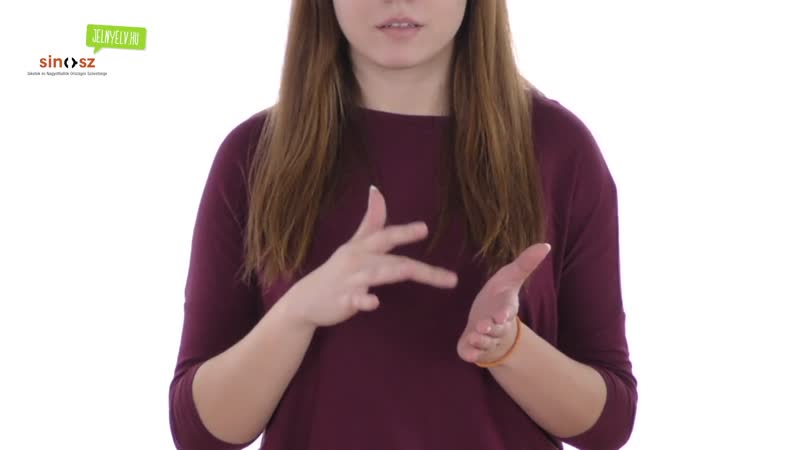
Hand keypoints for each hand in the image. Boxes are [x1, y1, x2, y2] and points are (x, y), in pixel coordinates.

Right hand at [283, 186, 458, 328]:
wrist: (306, 300)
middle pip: (393, 261)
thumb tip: (377, 190)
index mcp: (363, 247)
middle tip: (451, 278)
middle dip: (422, 269)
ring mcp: (350, 281)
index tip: (425, 229)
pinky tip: (374, 303)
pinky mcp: (343, 301)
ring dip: (393, 273)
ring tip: (411, 272)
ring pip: (376, 276)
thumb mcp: (353, 244)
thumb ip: (371, 220)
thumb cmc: (336, 270)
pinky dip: (363, 301)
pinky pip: (354, 300)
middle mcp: (358, 261)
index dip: (404, 232)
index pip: (386, 236)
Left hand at [457, 243, 550, 364]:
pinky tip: (468, 353)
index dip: (505, 313)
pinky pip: (472, 353)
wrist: (489, 325)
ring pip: (485, 343)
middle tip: (484, 326)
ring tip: (475, 335)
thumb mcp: (509, 278)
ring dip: (481, 340)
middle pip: (497, 329)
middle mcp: (497, 326)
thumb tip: (546, 245)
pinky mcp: (472, 348)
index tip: (503, 315)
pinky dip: (471, 354)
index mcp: (505, 309)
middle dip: (491, 328)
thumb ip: (524, 264)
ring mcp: (486, 339)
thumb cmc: (498, 299)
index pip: (507, 311)